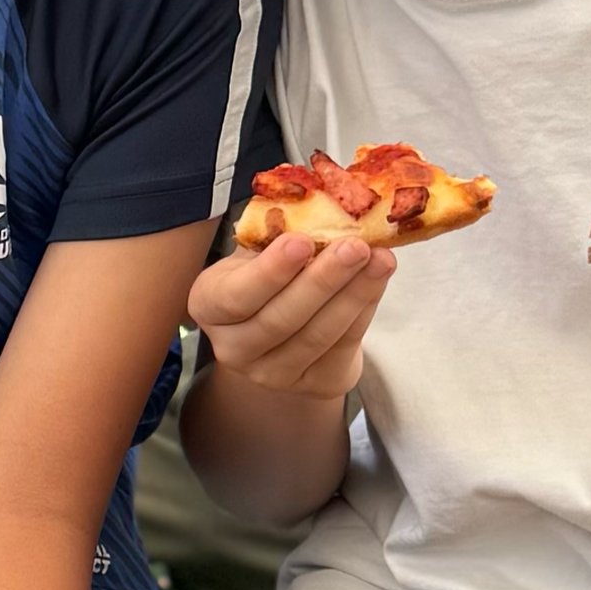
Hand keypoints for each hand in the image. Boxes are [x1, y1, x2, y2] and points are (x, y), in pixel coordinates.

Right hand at [189, 231, 394, 398]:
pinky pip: (342, 347)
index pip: (236, 296)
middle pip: (281, 319)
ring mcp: (271, 374)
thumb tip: (324, 203)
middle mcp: (232, 348)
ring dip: (354, 294)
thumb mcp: (259, 251)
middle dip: (324, 280)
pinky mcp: (313, 386)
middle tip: (356, 245)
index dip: (270, 272)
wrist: (284, 328)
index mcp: (210, 306)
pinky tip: (378, 280)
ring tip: (381, 259)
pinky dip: (365, 310)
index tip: (301, 241)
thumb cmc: (269, 277)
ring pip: (317, 336)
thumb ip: (279, 233)